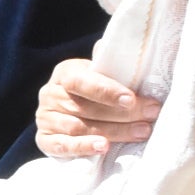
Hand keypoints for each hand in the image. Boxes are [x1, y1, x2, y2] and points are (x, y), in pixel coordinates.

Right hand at [36, 59, 158, 160]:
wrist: (70, 116)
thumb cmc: (93, 92)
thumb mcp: (100, 74)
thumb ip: (108, 64)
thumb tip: (114, 47)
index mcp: (64, 73)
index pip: (80, 80)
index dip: (106, 90)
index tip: (131, 99)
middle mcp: (50, 94)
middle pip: (85, 107)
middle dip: (121, 114)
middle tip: (150, 116)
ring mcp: (45, 119)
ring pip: (78, 127)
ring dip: (112, 131)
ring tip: (140, 133)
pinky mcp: (45, 140)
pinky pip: (62, 146)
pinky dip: (83, 147)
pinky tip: (103, 148)